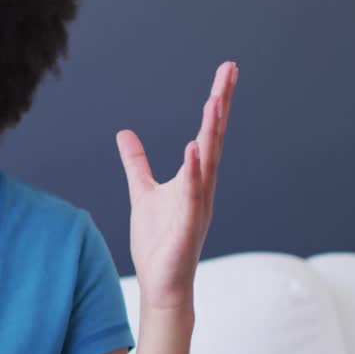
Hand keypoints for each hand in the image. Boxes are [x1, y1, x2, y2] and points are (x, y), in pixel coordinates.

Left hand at [115, 61, 237, 312]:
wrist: (162, 283)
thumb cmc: (158, 241)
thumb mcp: (142, 191)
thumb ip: (136, 163)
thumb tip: (125, 133)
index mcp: (194, 177)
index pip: (206, 133)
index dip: (215, 103)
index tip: (224, 73)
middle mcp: (202, 187)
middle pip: (213, 138)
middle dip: (220, 104)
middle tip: (229, 71)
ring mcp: (198, 205)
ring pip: (207, 162)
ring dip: (211, 132)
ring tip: (214, 101)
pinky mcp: (189, 225)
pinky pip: (193, 194)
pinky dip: (194, 171)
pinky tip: (193, 148)